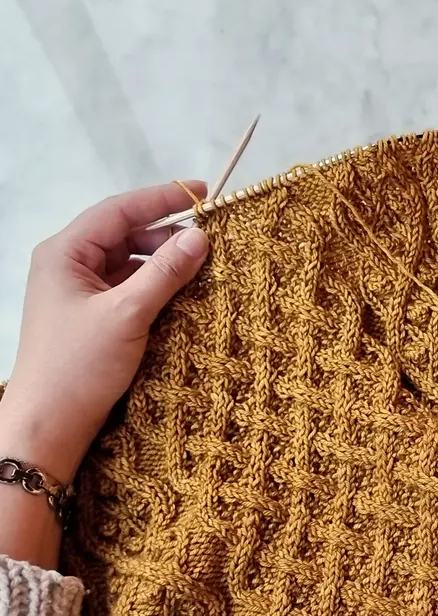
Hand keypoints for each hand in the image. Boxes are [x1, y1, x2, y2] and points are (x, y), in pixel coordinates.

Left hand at [0, 182, 208, 568]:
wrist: (49, 424)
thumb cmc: (79, 367)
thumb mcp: (128, 315)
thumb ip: (165, 273)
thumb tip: (200, 237)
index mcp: (65, 253)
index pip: (118, 210)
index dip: (162, 198)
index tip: (202, 192)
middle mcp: (67, 265)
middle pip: (122, 234)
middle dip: (165, 233)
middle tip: (209, 237)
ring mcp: (76, 292)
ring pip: (126, 263)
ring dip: (161, 262)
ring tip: (200, 267)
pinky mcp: (88, 318)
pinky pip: (125, 289)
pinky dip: (152, 287)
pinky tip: (179, 296)